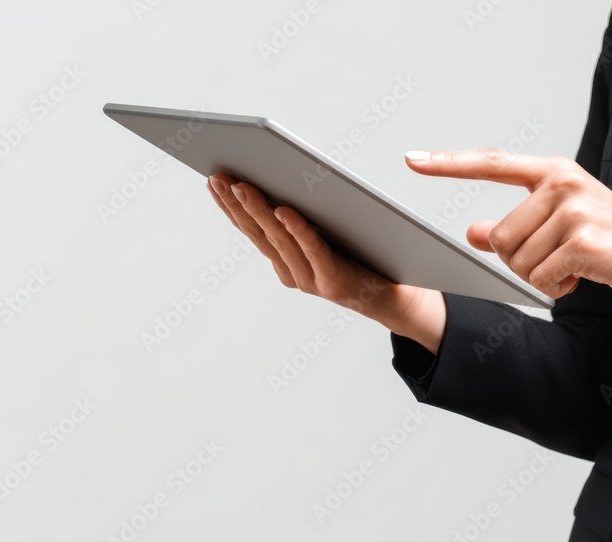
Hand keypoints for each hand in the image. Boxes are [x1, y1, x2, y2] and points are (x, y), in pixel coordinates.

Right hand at [205, 173, 445, 352]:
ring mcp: (311, 279)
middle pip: (260, 232)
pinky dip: (297, 229)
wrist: (399, 296)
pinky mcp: (334, 281)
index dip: (229, 206)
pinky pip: (313, 249)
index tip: (212, 178)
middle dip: (236, 203)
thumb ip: (304, 216)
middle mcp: (292, 272)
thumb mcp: (326, 233)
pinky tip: (284, 209)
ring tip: (243, 185)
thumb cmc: (363, 256)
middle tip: (218, 176)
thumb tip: (280, 179)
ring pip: (280, 239)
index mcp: (285, 260)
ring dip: (259, 211)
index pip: (250, 229)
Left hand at [404, 149, 611, 345]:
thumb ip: (517, 226)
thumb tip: (473, 231)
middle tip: (559, 262)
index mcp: (556, 172)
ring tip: (576, 268)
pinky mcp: (582, 239)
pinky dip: (556, 289)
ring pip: (517, 260)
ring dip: (541, 278)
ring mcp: (574, 209)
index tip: (412, 158)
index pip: (493, 164)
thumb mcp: (564, 228)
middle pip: (502, 236)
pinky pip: (539, 277)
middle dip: (522, 262)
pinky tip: (582, 278)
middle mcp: (563, 183)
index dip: (449, 164)